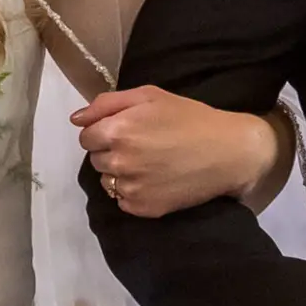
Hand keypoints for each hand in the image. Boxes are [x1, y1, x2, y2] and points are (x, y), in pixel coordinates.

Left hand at [75, 86, 280, 217]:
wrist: (229, 152)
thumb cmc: (190, 118)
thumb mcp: (150, 96)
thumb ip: (107, 103)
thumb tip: (76, 119)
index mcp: (118, 130)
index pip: (86, 137)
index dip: (104, 131)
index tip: (127, 130)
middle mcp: (119, 161)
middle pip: (96, 159)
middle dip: (112, 151)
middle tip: (143, 145)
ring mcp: (131, 188)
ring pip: (107, 181)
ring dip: (121, 173)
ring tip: (150, 163)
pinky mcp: (144, 208)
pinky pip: (123, 200)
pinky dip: (134, 192)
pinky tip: (156, 180)